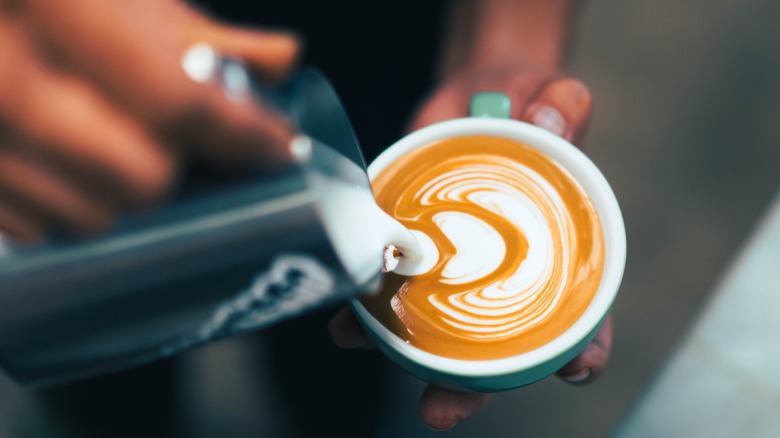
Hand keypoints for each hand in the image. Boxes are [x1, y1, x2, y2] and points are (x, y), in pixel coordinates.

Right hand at [0, 0, 300, 242]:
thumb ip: (197, 28)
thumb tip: (281, 61)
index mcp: (49, 3)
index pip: (173, 99)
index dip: (241, 132)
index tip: (277, 144)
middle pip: (139, 177)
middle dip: (179, 168)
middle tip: (188, 143)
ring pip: (83, 218)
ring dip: (124, 196)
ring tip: (128, 150)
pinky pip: (26, 226)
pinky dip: (66, 208)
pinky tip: (73, 169)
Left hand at [329, 64, 611, 429]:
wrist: (476, 94)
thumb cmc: (530, 104)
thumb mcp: (556, 96)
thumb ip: (563, 106)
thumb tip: (548, 122)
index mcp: (560, 250)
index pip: (582, 312)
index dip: (582, 348)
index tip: (574, 369)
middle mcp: (507, 270)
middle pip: (498, 343)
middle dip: (473, 384)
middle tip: (443, 408)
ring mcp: (458, 262)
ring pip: (437, 326)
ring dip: (402, 352)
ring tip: (370, 350)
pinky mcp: (417, 245)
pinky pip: (393, 282)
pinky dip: (367, 305)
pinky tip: (346, 316)